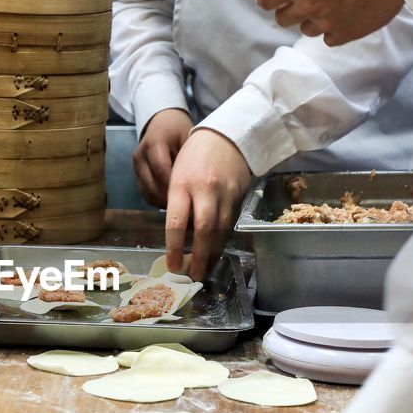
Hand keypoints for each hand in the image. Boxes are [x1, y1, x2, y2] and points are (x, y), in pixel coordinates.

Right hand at [134, 109, 191, 207]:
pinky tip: (172, 203)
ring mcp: (136, 165)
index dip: (175, 188)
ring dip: (163, 202)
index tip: (191, 199)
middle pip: (152, 186)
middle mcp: (140, 155)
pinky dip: (158, 200)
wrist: (162, 120)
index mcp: (154, 143)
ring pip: (147, 193)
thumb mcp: (188, 139)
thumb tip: (200, 188)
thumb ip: (190, 161)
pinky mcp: (136, 173)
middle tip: (188, 209)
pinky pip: (145, 193)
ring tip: (181, 208)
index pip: (162, 171)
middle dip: (169, 200)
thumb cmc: (179, 129)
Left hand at [164, 129, 251, 280]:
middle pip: (203, 230)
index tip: (173, 265)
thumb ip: (178, 204)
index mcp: (182, 184)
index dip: (174, 248)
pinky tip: (216, 251)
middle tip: (193, 275)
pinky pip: (230, 224)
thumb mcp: (177, 175)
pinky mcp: (239, 197)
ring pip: (220, 230)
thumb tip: (179, 238)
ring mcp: (225, 193)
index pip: (176, 222)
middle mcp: (205, 190)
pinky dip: (223, 241)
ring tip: (205, 269)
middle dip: (198, 256)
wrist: (226, 136)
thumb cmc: (195, 157)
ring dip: (213, 253)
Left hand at [255, 0, 405, 46]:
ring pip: (305, 30)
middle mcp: (308, 8)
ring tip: (327, 0)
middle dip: (287, 7)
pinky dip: (331, 28)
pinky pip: (329, 38)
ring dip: (310, 18)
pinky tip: (342, 12)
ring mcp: (328, 23)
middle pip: (282, 19)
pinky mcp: (347, 33)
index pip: (265, 0)